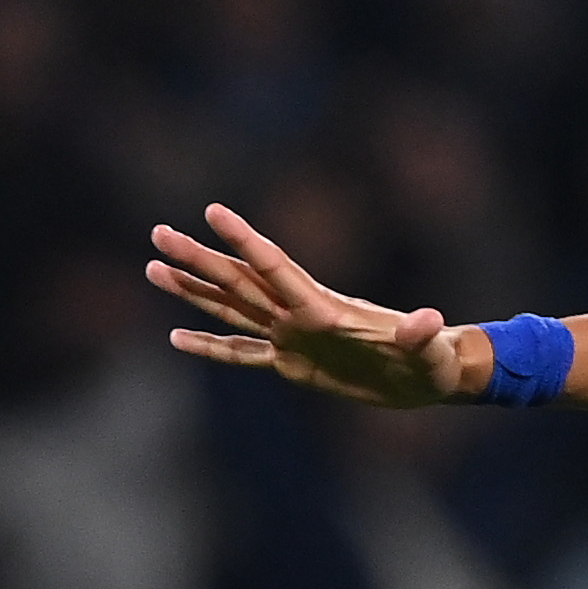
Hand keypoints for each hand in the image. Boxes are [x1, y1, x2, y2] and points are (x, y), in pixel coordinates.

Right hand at [146, 204, 475, 405]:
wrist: (428, 377)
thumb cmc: (433, 361)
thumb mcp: (430, 352)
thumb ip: (421, 335)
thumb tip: (427, 321)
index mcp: (325, 309)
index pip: (276, 268)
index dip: (244, 241)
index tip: (212, 211)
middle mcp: (300, 316)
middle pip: (240, 282)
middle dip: (199, 259)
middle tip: (158, 233)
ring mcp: (293, 338)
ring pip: (232, 309)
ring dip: (193, 291)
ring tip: (154, 268)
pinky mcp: (292, 365)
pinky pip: (242, 354)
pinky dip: (210, 346)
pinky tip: (176, 338)